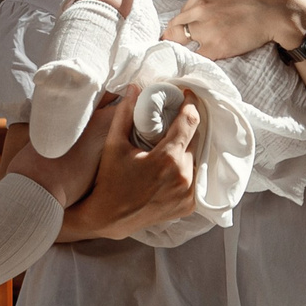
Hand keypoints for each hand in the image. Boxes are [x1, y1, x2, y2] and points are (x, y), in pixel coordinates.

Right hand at [61, 85, 199, 241]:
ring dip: (186, 149)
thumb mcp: (114, 144)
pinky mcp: (189, 205)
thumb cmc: (110, 180)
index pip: (190, 122)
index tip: (187, 96)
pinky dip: (186, 169)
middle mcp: (183, 175)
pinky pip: (195, 179)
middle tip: (174, 120)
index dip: (190, 105)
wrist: (110, 217)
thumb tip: (134, 88)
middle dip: (186, 128)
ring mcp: (188, 192)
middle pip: (194, 140)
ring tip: (171, 144)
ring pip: (196, 159)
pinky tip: (173, 165)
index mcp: (168, 158)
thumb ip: (125, 114)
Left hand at [162, 0, 305, 59]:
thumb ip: (210, 0)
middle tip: (181, 50)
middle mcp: (198, 10)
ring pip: (186, 46)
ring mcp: (205, 30)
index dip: (182, 26)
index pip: (181, 14)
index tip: (181, 35)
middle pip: (176, 31)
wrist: (278, 6)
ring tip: (199, 57)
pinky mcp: (216, 48)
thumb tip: (203, 12)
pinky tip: (204, 63)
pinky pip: (199, 58)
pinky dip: (200, 61)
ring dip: (192, 51)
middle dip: (177, 40)